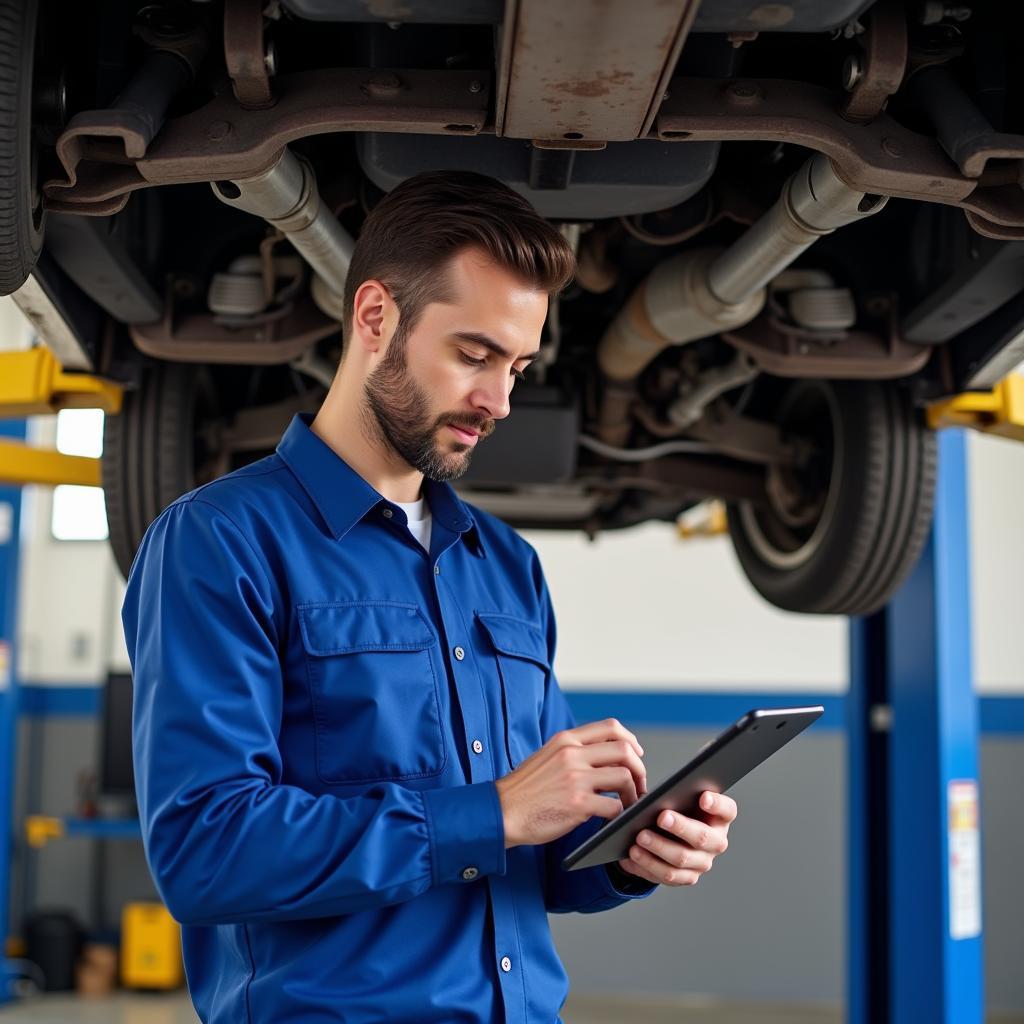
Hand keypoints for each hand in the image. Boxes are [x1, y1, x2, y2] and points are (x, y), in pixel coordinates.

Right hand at [495, 719, 646, 847]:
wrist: (501, 811)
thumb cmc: (523, 790)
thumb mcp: (546, 756)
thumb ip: (572, 751)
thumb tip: (603, 756)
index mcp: (565, 740)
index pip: (610, 727)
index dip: (630, 740)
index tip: (636, 753)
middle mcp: (572, 754)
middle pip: (624, 751)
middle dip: (639, 768)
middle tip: (638, 783)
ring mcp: (575, 778)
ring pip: (624, 777)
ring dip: (632, 793)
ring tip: (627, 803)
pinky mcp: (578, 804)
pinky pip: (614, 806)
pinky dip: (619, 814)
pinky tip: (613, 818)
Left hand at [614, 791, 736, 886]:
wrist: (668, 833)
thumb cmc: (676, 809)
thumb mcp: (679, 798)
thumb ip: (676, 794)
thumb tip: (656, 797)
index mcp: (719, 818)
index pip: (727, 810)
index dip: (716, 804)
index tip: (703, 797)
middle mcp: (716, 842)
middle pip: (702, 837)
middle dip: (681, 827)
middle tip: (661, 816)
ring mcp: (702, 863)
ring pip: (682, 859)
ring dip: (659, 848)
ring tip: (639, 837)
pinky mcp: (687, 877)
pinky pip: (667, 875)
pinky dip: (647, 864)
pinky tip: (631, 854)